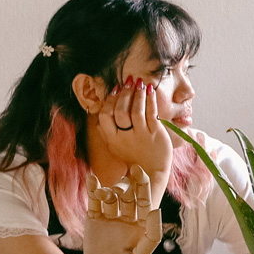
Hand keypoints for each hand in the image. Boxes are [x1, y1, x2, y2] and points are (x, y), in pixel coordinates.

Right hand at [82, 164, 162, 253]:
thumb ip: (151, 233)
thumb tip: (156, 209)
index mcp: (143, 225)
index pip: (144, 201)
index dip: (143, 186)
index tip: (140, 171)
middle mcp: (128, 219)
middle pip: (128, 196)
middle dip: (128, 184)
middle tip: (128, 171)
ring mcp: (110, 220)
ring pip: (110, 199)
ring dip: (109, 190)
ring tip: (107, 190)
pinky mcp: (94, 223)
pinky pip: (94, 204)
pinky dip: (93, 192)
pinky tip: (92, 180)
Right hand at [89, 76, 172, 196]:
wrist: (151, 171)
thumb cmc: (132, 157)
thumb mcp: (114, 148)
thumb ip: (105, 133)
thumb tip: (96, 119)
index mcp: (112, 139)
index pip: (105, 116)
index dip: (110, 100)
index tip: (115, 89)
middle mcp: (125, 138)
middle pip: (120, 111)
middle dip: (124, 93)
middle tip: (128, 82)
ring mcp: (141, 136)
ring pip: (136, 110)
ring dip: (137, 93)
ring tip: (139, 82)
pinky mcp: (156, 133)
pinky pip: (152, 113)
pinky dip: (150, 99)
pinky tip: (150, 90)